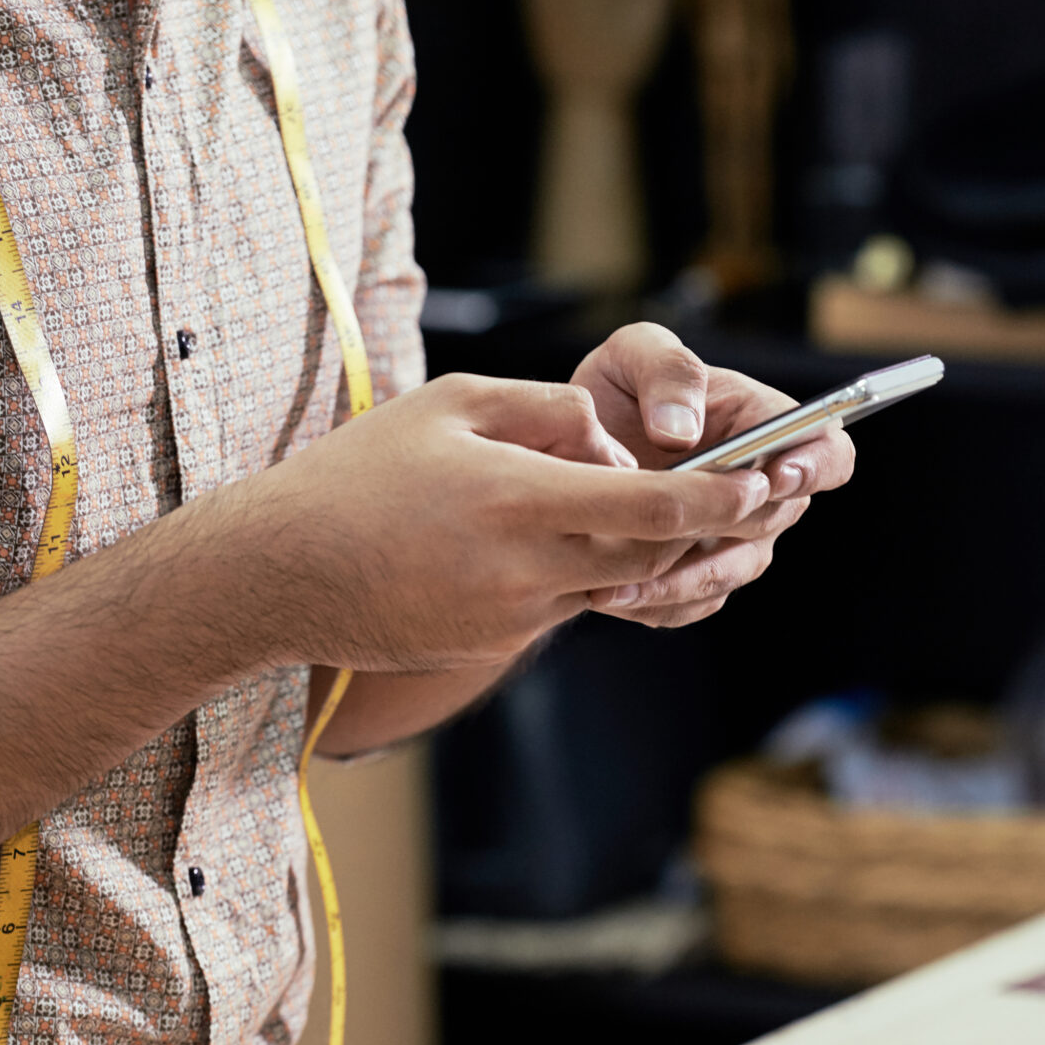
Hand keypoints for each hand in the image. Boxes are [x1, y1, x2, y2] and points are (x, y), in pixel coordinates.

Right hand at [212, 373, 769, 671]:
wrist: (280, 573)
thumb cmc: (360, 473)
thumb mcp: (451, 402)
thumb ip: (548, 410)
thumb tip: (614, 442)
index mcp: (519, 499)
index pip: (653, 505)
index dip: (721, 497)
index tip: (764, 480)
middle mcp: (527, 567)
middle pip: (653, 555)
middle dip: (705, 527)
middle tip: (745, 494)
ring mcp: (514, 615)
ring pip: (614, 582)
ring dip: (643, 550)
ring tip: (649, 509)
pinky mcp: (498, 642)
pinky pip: (564, 603)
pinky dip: (581, 571)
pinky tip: (549, 539)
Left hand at [568, 322, 856, 626]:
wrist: (568, 448)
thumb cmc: (618, 390)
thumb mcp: (634, 354)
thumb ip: (669, 373)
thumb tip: (684, 434)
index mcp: (768, 427)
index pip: (830, 453)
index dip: (814, 467)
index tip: (774, 475)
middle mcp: (763, 490)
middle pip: (776, 521)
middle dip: (727, 528)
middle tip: (671, 532)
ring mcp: (733, 539)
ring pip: (730, 573)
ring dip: (681, 580)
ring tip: (622, 583)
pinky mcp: (696, 576)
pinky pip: (691, 603)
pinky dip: (656, 603)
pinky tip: (612, 593)